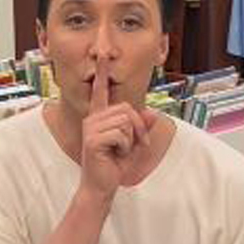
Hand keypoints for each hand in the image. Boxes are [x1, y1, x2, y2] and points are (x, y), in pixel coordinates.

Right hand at [78, 60, 157, 202]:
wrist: (101, 186)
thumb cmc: (115, 165)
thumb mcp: (135, 144)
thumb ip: (143, 127)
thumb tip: (152, 112)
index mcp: (100, 117)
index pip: (101, 92)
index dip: (103, 74)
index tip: (103, 56)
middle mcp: (93, 119)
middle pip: (127, 109)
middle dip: (138, 128)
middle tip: (134, 145)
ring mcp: (90, 128)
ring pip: (126, 121)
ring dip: (131, 140)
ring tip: (121, 151)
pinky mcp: (92, 139)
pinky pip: (121, 134)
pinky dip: (126, 147)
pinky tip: (115, 155)